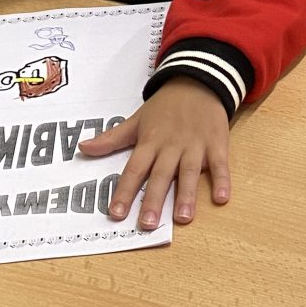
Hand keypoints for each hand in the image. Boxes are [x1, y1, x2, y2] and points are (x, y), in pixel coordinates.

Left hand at [79, 77, 231, 229]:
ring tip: (184, 219)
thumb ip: (111, 138)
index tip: (116, 213)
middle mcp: (171, 146)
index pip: (134, 169)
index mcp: (150, 141)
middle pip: (161, 175)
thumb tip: (83, 148)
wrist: (198, 81)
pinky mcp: (217, 143)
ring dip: (187, 195)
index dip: (124, 191)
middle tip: (147, 224)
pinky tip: (222, 198)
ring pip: (190, 172)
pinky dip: (222, 180)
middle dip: (154, 200)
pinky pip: (220, 164)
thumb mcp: (136, 120)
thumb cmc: (165, 107)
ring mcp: (196, 145)